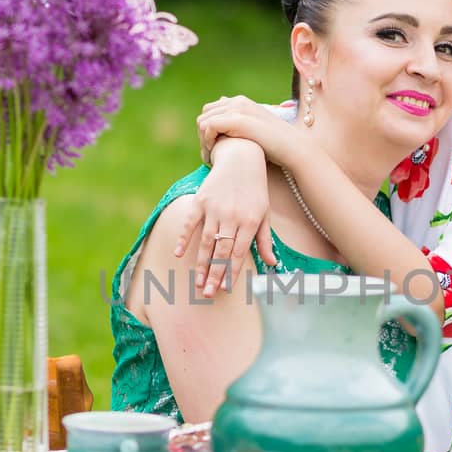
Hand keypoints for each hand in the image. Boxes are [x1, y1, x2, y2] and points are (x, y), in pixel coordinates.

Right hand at [173, 150, 275, 295]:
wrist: (241, 157)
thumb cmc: (255, 190)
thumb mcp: (264, 214)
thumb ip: (265, 240)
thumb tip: (271, 264)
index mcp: (249, 221)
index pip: (239, 253)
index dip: (231, 272)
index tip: (226, 290)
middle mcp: (231, 216)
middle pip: (221, 251)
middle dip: (215, 275)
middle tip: (208, 295)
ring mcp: (214, 208)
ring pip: (206, 241)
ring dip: (201, 264)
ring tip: (198, 283)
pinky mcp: (200, 200)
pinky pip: (190, 223)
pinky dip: (184, 238)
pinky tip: (179, 255)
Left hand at [196, 97, 301, 168]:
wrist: (293, 149)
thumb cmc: (275, 145)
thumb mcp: (254, 130)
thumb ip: (239, 123)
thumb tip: (225, 120)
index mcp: (241, 102)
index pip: (210, 110)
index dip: (207, 129)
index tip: (212, 149)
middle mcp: (238, 102)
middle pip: (204, 115)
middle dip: (203, 135)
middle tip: (209, 155)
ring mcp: (238, 109)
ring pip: (203, 121)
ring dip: (203, 140)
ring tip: (210, 157)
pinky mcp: (237, 120)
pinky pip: (209, 126)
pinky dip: (207, 141)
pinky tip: (213, 155)